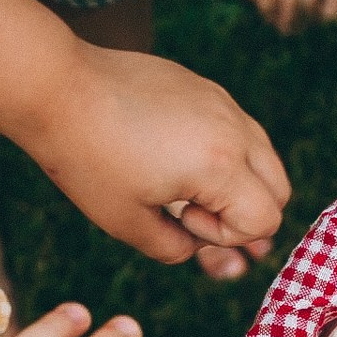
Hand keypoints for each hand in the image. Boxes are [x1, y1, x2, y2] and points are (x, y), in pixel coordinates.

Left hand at [18, 42, 287, 264]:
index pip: (265, 219)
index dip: (225, 236)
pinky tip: (172, 155)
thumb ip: (175, 248)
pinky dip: (223, 154)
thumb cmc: (87, 160)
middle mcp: (233, 129)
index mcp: (218, 165)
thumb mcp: (127, 223)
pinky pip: (239, 130)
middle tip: (187, 210)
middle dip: (243, 212)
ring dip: (237, 183)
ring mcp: (222, 102)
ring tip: (182, 184)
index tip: (180, 218)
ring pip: (264, 158)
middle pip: (279, 190)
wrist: (57, 90)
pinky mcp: (206, 88)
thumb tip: (196, 243)